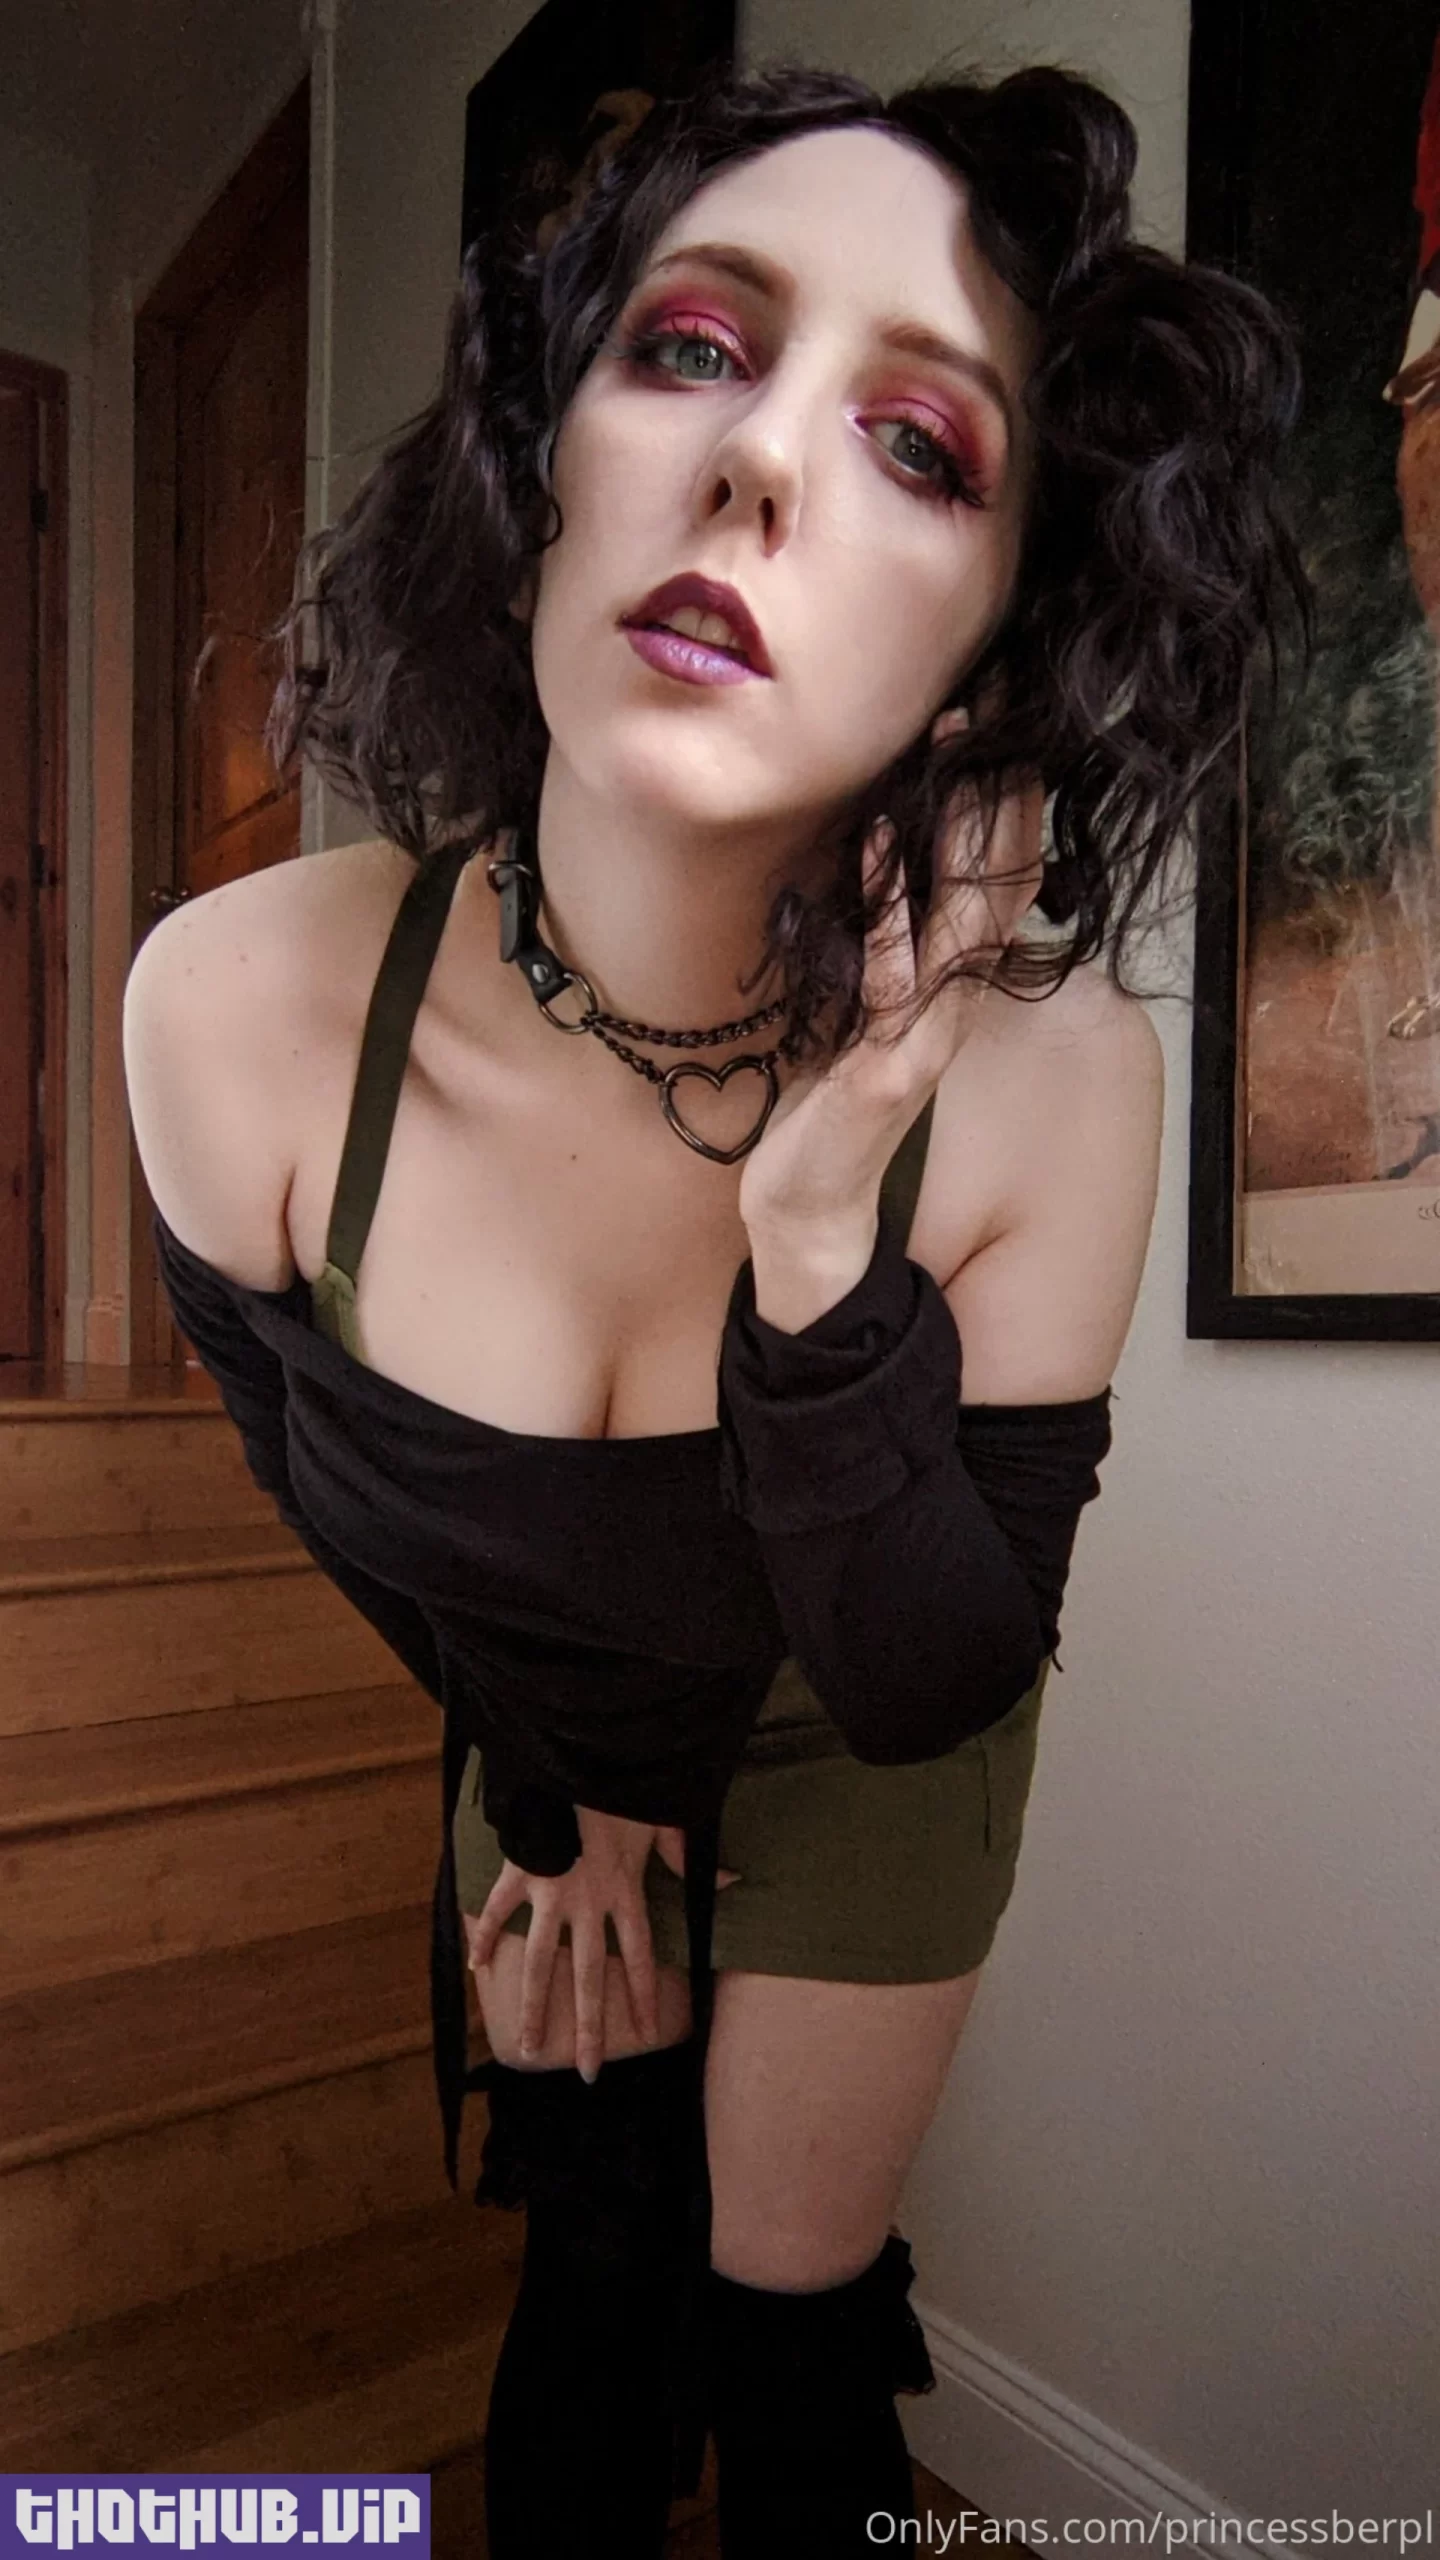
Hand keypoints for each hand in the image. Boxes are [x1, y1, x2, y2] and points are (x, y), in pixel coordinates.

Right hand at [463, 1806, 738, 2081]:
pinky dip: (483, 1936)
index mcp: (625, 1892)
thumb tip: (733, 1881)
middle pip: (589, 1977)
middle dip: (588, 2028)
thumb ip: (688, 1859)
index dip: (645, 1995)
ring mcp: (550, 1892)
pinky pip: (498, 1910)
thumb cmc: (625, 1787)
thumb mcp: (666, 1820)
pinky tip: (475, 1970)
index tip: (649, 2033)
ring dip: (533, 2006)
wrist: (579, 1759)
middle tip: (586, 2075)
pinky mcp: (521, 1872)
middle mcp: (588, 1903)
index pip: (640, 1956)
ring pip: (539, 1961)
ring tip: (527, 2047)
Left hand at [738, 707, 1046, 1310]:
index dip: (1009, 806)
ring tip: (950, 758)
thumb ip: (891, 948)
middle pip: (998, 889)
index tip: (999, 723)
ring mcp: (924, 1038)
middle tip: (989, 711)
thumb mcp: (866, 1007)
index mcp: (950, 986)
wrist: (809, 1201)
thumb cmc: (830, 1098)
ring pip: (964, 926)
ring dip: (957, 839)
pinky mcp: (886, 1070)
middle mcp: (951, 1005)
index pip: (1002, 883)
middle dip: (995, 799)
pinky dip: (889, 913)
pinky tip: (879, 847)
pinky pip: (894, 981)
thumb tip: (890, 869)